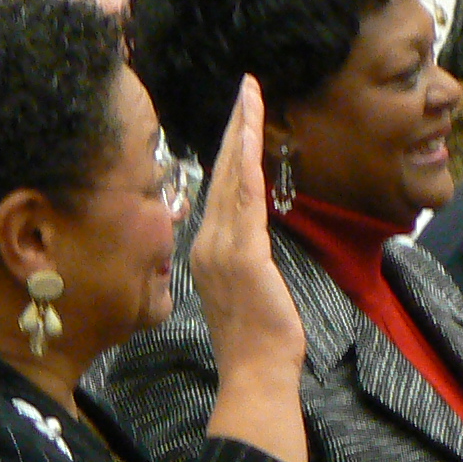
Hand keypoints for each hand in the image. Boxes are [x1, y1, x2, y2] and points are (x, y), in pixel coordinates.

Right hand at [192, 79, 311, 461]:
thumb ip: (245, 259)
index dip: (228, 149)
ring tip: (250, 96)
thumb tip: (253, 239)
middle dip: (234, 127)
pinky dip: (249, 162)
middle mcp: (205, 243)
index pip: (219, 188)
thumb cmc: (257, 339)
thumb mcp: (247, 289)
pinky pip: (246, 198)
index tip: (239, 115)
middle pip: (220, 173)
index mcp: (206, 250)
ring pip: (231, 177)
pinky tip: (254, 134)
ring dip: (242, 133)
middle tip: (245, 88)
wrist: (253, 373)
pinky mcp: (242, 254)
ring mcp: (220, 247)